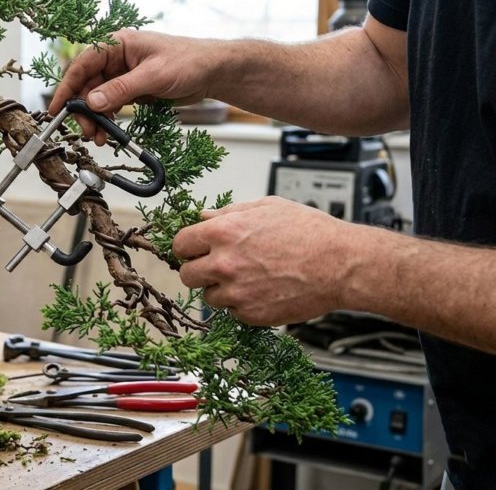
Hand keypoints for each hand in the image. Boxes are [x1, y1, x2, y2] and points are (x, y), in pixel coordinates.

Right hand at [48, 29, 221, 144]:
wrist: (213, 71)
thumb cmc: (188, 61)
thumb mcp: (153, 76)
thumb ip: (120, 89)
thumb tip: (92, 102)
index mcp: (117, 44)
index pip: (82, 64)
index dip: (67, 86)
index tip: (57, 108)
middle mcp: (116, 58)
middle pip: (87, 85)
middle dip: (84, 110)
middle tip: (88, 131)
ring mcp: (122, 74)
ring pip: (97, 98)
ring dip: (95, 118)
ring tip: (99, 137)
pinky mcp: (131, 89)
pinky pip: (111, 104)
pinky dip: (107, 119)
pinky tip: (109, 132)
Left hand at [171, 196, 357, 325]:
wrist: (341, 265)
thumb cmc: (310, 232)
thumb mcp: (267, 207)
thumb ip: (229, 213)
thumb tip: (204, 216)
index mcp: (223, 233)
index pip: (180, 244)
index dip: (188, 247)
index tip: (194, 249)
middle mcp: (224, 264)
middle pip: (186, 274)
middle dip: (198, 270)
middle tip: (217, 267)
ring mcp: (236, 293)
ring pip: (208, 296)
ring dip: (222, 289)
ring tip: (249, 278)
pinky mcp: (251, 314)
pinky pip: (231, 312)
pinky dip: (242, 305)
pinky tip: (262, 290)